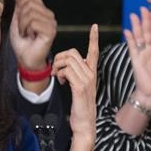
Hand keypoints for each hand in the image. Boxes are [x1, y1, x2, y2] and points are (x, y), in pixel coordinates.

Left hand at [10, 0, 56, 70]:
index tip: (19, 19)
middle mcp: (49, 15)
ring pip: (30, 13)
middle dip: (20, 17)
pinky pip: (33, 23)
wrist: (26, 60)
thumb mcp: (15, 21)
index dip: (20, 5)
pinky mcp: (51, 31)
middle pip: (29, 3)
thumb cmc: (21, 42)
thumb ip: (16, 5)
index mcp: (42, 10)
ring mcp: (51, 23)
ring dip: (22, 25)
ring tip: (26, 34)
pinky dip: (26, 30)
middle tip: (22, 29)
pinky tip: (30, 37)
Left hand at [52, 24, 98, 141]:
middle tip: (56, 70)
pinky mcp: (80, 87)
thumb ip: (74, 75)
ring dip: (57, 67)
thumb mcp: (78, 88)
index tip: (95, 26)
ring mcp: (87, 80)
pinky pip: (66, 71)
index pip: (94, 51)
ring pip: (68, 60)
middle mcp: (91, 74)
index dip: (94, 38)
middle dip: (59, 58)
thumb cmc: (80, 107)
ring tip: (58, 77)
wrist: (84, 124)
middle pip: (73, 52)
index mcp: (92, 73)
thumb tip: (64, 67)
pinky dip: (60, 74)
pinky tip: (61, 82)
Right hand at [123, 7, 150, 102]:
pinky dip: (130, 39)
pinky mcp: (136, 60)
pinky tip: (127, 30)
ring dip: (136, 26)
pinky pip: (133, 48)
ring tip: (134, 15)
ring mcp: (141, 54)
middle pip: (146, 32)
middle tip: (143, 8)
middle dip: (145, 20)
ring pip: (139, 37)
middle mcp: (148, 50)